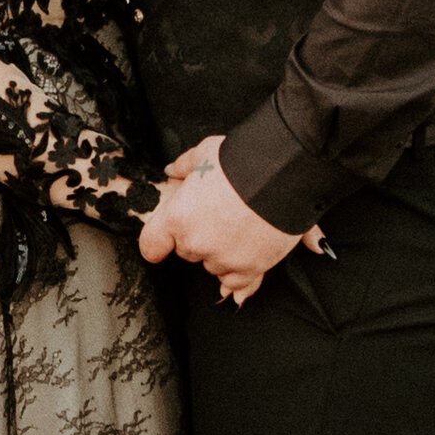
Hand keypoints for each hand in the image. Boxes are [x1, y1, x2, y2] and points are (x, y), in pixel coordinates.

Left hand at [138, 133, 312, 304]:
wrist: (283, 173)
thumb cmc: (241, 160)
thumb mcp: (205, 153)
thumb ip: (185, 166)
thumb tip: (171, 171)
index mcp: (177, 217)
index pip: (151, 246)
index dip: (158, 243)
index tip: (165, 241)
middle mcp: (195, 243)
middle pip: (188, 251)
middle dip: (200, 237)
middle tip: (220, 215)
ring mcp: (223, 259)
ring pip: (214, 265)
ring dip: (222, 253)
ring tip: (241, 227)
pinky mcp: (250, 268)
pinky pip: (237, 282)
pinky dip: (240, 272)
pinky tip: (246, 256)